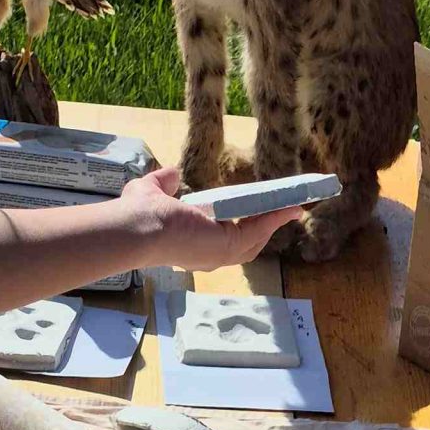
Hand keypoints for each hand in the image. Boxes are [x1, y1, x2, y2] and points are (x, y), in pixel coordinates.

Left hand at [112, 165, 304, 269]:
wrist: (137, 226)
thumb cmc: (139, 214)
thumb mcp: (154, 191)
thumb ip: (165, 183)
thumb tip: (172, 174)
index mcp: (195, 244)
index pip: (225, 238)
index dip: (243, 225)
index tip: (256, 210)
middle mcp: (209, 255)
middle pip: (247, 243)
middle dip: (267, 227)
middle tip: (285, 210)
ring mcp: (219, 254)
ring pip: (256, 239)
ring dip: (275, 221)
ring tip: (292, 206)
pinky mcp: (226, 246)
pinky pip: (256, 230)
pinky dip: (273, 218)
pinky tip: (286, 206)